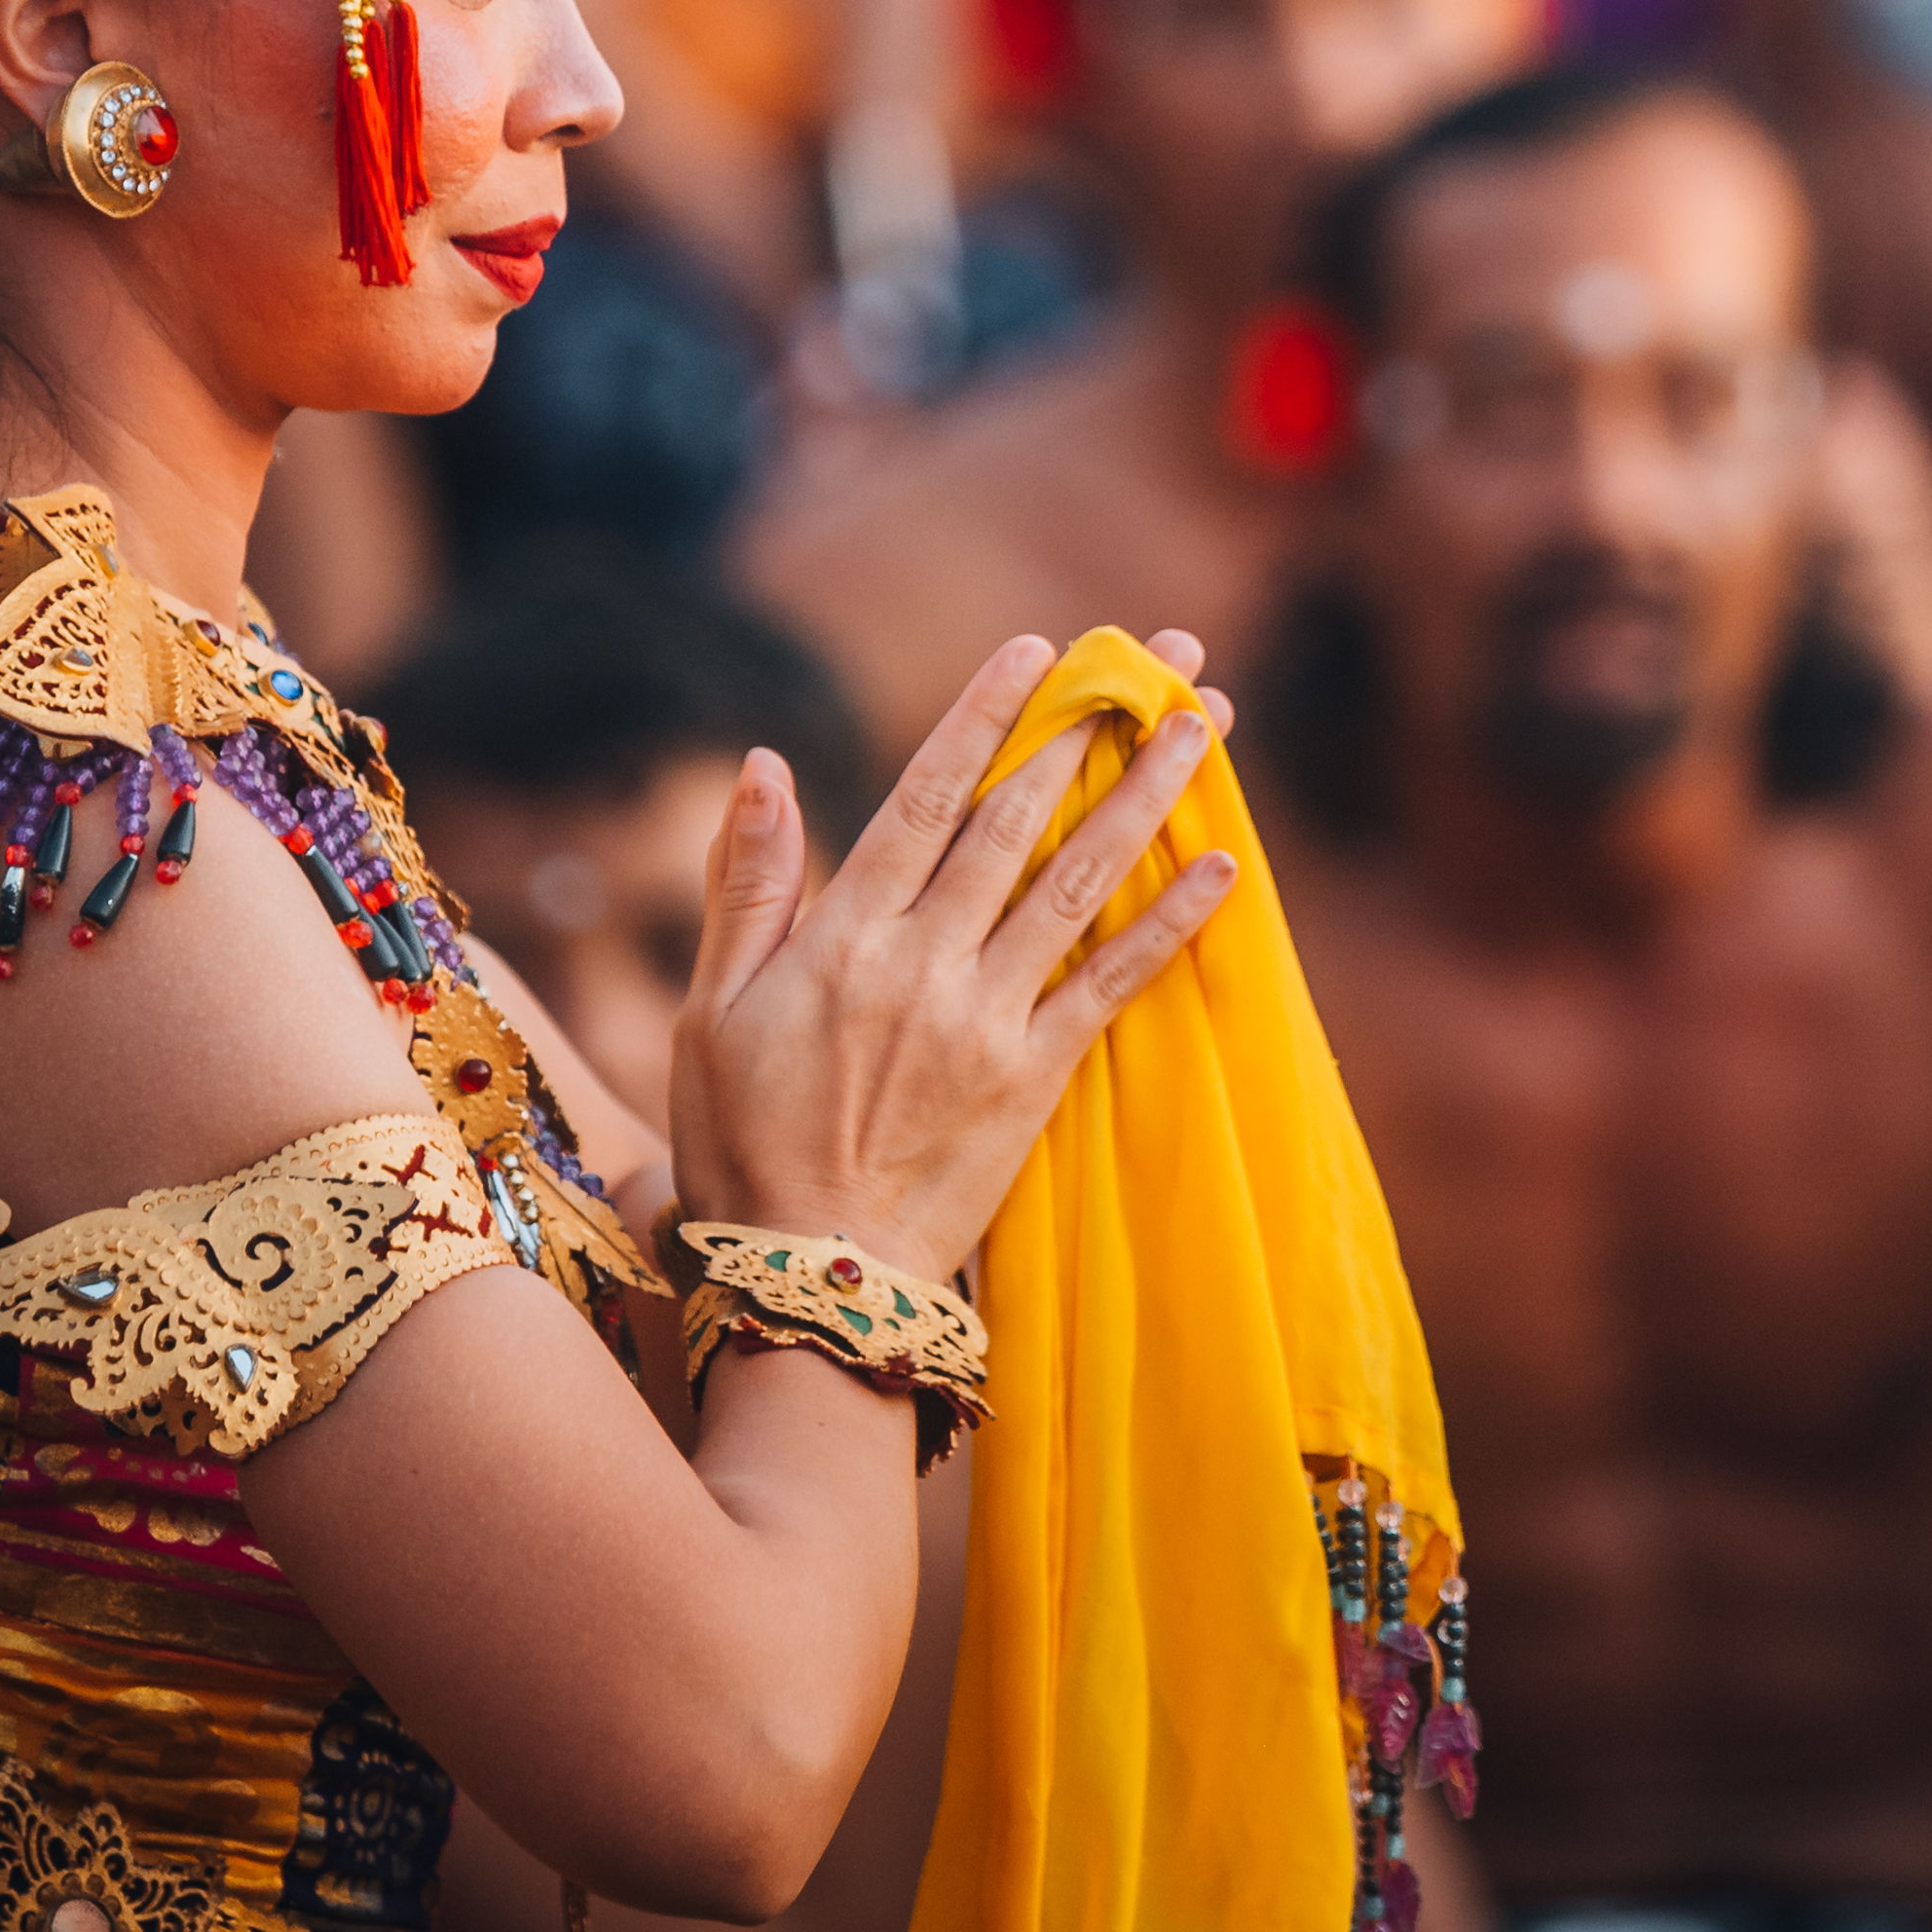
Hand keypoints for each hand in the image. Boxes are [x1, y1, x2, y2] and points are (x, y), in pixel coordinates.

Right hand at [662, 632, 1239, 1277]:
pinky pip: (1114, 985)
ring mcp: (986, 1019)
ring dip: (1148, 796)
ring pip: (1079, 881)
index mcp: (843, 934)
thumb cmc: (741, 1144)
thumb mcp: (710, 1008)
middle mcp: (924, 961)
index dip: (989, 715)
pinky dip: (1170, 922)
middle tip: (1162, 658)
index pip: (929, 795)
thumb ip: (748, 882)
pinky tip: (1221, 866)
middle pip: (1022, 818)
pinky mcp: (1033, 1080)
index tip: (1042, 650)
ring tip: (1206, 723)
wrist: (806, 1281)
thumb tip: (761, 760)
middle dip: (1094, 727)